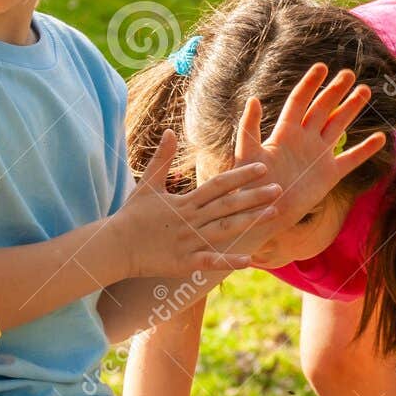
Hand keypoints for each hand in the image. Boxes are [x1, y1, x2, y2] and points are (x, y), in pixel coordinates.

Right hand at [112, 130, 281, 278]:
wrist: (115, 246)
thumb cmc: (131, 216)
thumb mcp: (147, 185)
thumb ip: (162, 159)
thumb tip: (170, 132)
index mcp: (184, 201)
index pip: (218, 185)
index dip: (240, 176)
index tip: (262, 168)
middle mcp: (190, 219)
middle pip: (227, 205)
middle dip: (254, 196)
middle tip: (279, 189)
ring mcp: (189, 241)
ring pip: (224, 229)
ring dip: (249, 222)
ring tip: (273, 214)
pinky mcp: (184, 262)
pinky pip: (210, 261)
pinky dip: (229, 261)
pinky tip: (249, 261)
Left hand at [232, 63, 385, 250]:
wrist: (262, 214)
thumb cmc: (249, 185)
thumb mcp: (246, 154)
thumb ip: (249, 128)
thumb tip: (253, 99)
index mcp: (284, 133)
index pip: (299, 102)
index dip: (309, 84)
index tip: (321, 67)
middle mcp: (304, 140)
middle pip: (322, 109)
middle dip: (335, 91)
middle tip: (349, 74)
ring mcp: (318, 156)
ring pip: (338, 126)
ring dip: (351, 109)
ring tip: (365, 90)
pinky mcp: (329, 175)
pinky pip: (351, 159)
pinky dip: (365, 150)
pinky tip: (381, 138)